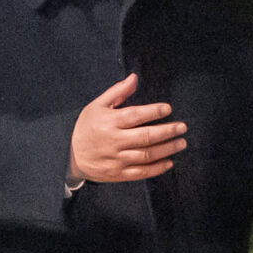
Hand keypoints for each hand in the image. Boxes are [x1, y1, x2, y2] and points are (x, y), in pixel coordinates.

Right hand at [70, 73, 185, 183]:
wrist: (69, 155)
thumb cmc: (86, 127)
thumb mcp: (97, 106)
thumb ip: (117, 92)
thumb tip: (134, 78)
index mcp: (109, 122)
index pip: (135, 115)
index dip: (153, 111)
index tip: (168, 108)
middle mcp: (114, 141)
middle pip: (146, 136)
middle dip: (167, 131)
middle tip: (182, 127)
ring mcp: (116, 159)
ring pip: (146, 155)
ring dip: (167, 149)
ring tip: (181, 143)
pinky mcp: (118, 174)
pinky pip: (141, 173)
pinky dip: (157, 168)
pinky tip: (169, 162)